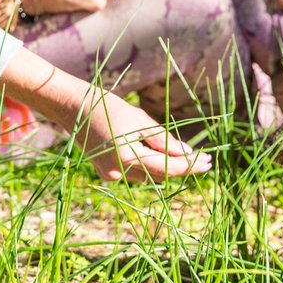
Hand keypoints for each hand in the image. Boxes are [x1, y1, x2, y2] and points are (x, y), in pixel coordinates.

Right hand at [76, 89, 210, 182]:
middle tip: (205, 160)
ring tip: (189, 157)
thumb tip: (187, 154)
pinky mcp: (105, 172)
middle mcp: (117, 172)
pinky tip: (162, 155)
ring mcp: (110, 175)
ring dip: (167, 167)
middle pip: (159, 175)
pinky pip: (135, 171)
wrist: (73, 107)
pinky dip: (149, 164)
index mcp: (126, 157)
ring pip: (147, 174)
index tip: (208, 161)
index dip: (190, 166)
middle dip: (182, 167)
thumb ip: (164, 140)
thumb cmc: (108, 107)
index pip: (167, 168)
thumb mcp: (140, 119)